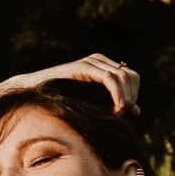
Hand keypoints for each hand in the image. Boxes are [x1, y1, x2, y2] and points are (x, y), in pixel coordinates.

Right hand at [17, 54, 139, 117]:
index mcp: (103, 68)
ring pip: (124, 77)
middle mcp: (100, 61)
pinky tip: (116, 109)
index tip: (125, 113)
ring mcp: (93, 62)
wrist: (36, 96)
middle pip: (132, 76)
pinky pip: (111, 79)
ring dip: (126, 98)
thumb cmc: (61, 102)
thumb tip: (138, 110)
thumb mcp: (94, 105)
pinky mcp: (85, 66)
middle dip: (132, 96)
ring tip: (116, 114)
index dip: (133, 95)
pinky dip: (118, 95)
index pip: (132, 78)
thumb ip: (115, 105)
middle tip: (120, 114)